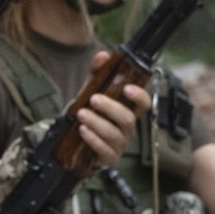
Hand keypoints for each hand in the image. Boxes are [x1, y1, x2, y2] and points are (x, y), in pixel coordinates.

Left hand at [74, 52, 149, 167]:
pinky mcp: (108, 158)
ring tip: (81, 114)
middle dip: (111, 108)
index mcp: (127, 111)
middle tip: (94, 99)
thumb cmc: (89, 114)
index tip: (127, 88)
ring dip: (98, 123)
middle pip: (128, 119)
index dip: (139, 96)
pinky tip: (82, 131)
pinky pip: (104, 151)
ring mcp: (119, 145)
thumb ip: (96, 74)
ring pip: (115, 134)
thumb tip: (102, 55)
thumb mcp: (90, 92)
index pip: (143, 104)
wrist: (72, 142)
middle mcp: (127, 129)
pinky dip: (93, 140)